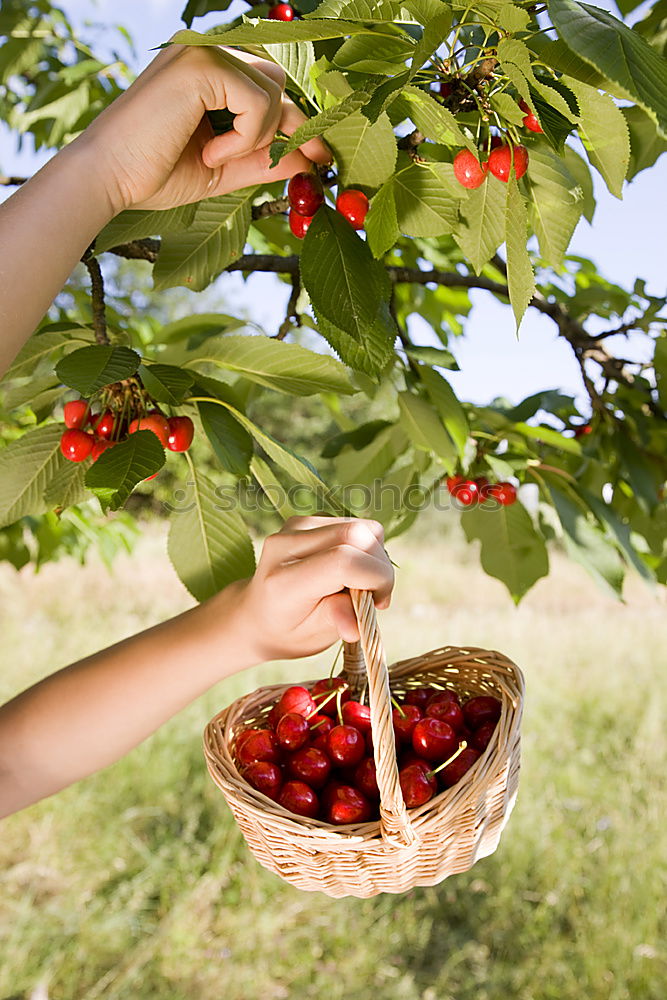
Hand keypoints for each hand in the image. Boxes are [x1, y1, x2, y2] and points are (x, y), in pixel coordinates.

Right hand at [76, 44, 329, 214]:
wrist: (109, 178)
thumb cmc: (154, 173)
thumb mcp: (223, 168)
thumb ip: (263, 159)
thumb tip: (309, 158)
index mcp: (207, 71)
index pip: (268, 85)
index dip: (297, 119)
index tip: (319, 154)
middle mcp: (206, 52)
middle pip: (278, 81)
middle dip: (293, 126)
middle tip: (312, 160)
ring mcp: (202, 52)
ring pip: (272, 90)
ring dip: (258, 135)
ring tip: (216, 156)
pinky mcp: (201, 65)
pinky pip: (256, 101)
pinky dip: (244, 136)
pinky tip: (210, 152)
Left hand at [231, 517, 393, 662]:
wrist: (259, 613)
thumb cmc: (290, 629)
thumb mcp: (312, 636)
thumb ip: (336, 621)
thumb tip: (357, 625)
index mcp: (284, 581)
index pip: (343, 561)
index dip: (376, 578)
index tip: (379, 602)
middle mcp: (286, 544)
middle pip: (357, 535)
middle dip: (380, 566)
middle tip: (374, 596)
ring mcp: (295, 526)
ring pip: (362, 527)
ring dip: (374, 556)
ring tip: (360, 583)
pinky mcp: (308, 519)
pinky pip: (356, 524)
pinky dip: (365, 548)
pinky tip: (349, 568)